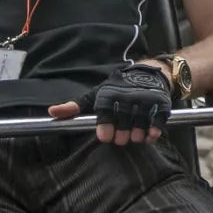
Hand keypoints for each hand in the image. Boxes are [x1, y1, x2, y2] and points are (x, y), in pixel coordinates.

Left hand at [48, 62, 172, 145]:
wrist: (148, 74)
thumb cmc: (117, 89)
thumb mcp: (96, 94)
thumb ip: (75, 106)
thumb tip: (51, 112)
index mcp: (110, 94)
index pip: (106, 112)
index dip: (105, 127)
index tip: (105, 137)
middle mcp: (128, 96)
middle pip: (124, 122)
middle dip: (121, 135)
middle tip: (120, 138)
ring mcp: (146, 100)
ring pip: (140, 124)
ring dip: (137, 135)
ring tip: (134, 137)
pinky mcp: (161, 104)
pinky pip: (158, 121)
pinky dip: (153, 131)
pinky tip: (149, 136)